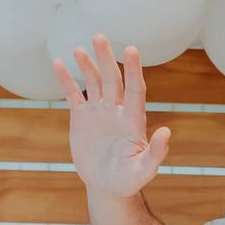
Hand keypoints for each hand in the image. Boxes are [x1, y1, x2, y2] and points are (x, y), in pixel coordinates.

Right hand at [52, 34, 170, 197]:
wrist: (106, 186)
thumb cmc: (128, 181)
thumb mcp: (144, 170)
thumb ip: (156, 152)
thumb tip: (166, 132)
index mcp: (134, 119)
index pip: (136, 89)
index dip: (134, 70)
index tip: (131, 50)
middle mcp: (117, 110)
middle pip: (113, 79)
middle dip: (106, 59)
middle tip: (99, 37)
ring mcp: (99, 112)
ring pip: (94, 82)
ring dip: (88, 65)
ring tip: (80, 49)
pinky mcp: (81, 118)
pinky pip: (73, 94)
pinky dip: (66, 79)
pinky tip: (58, 63)